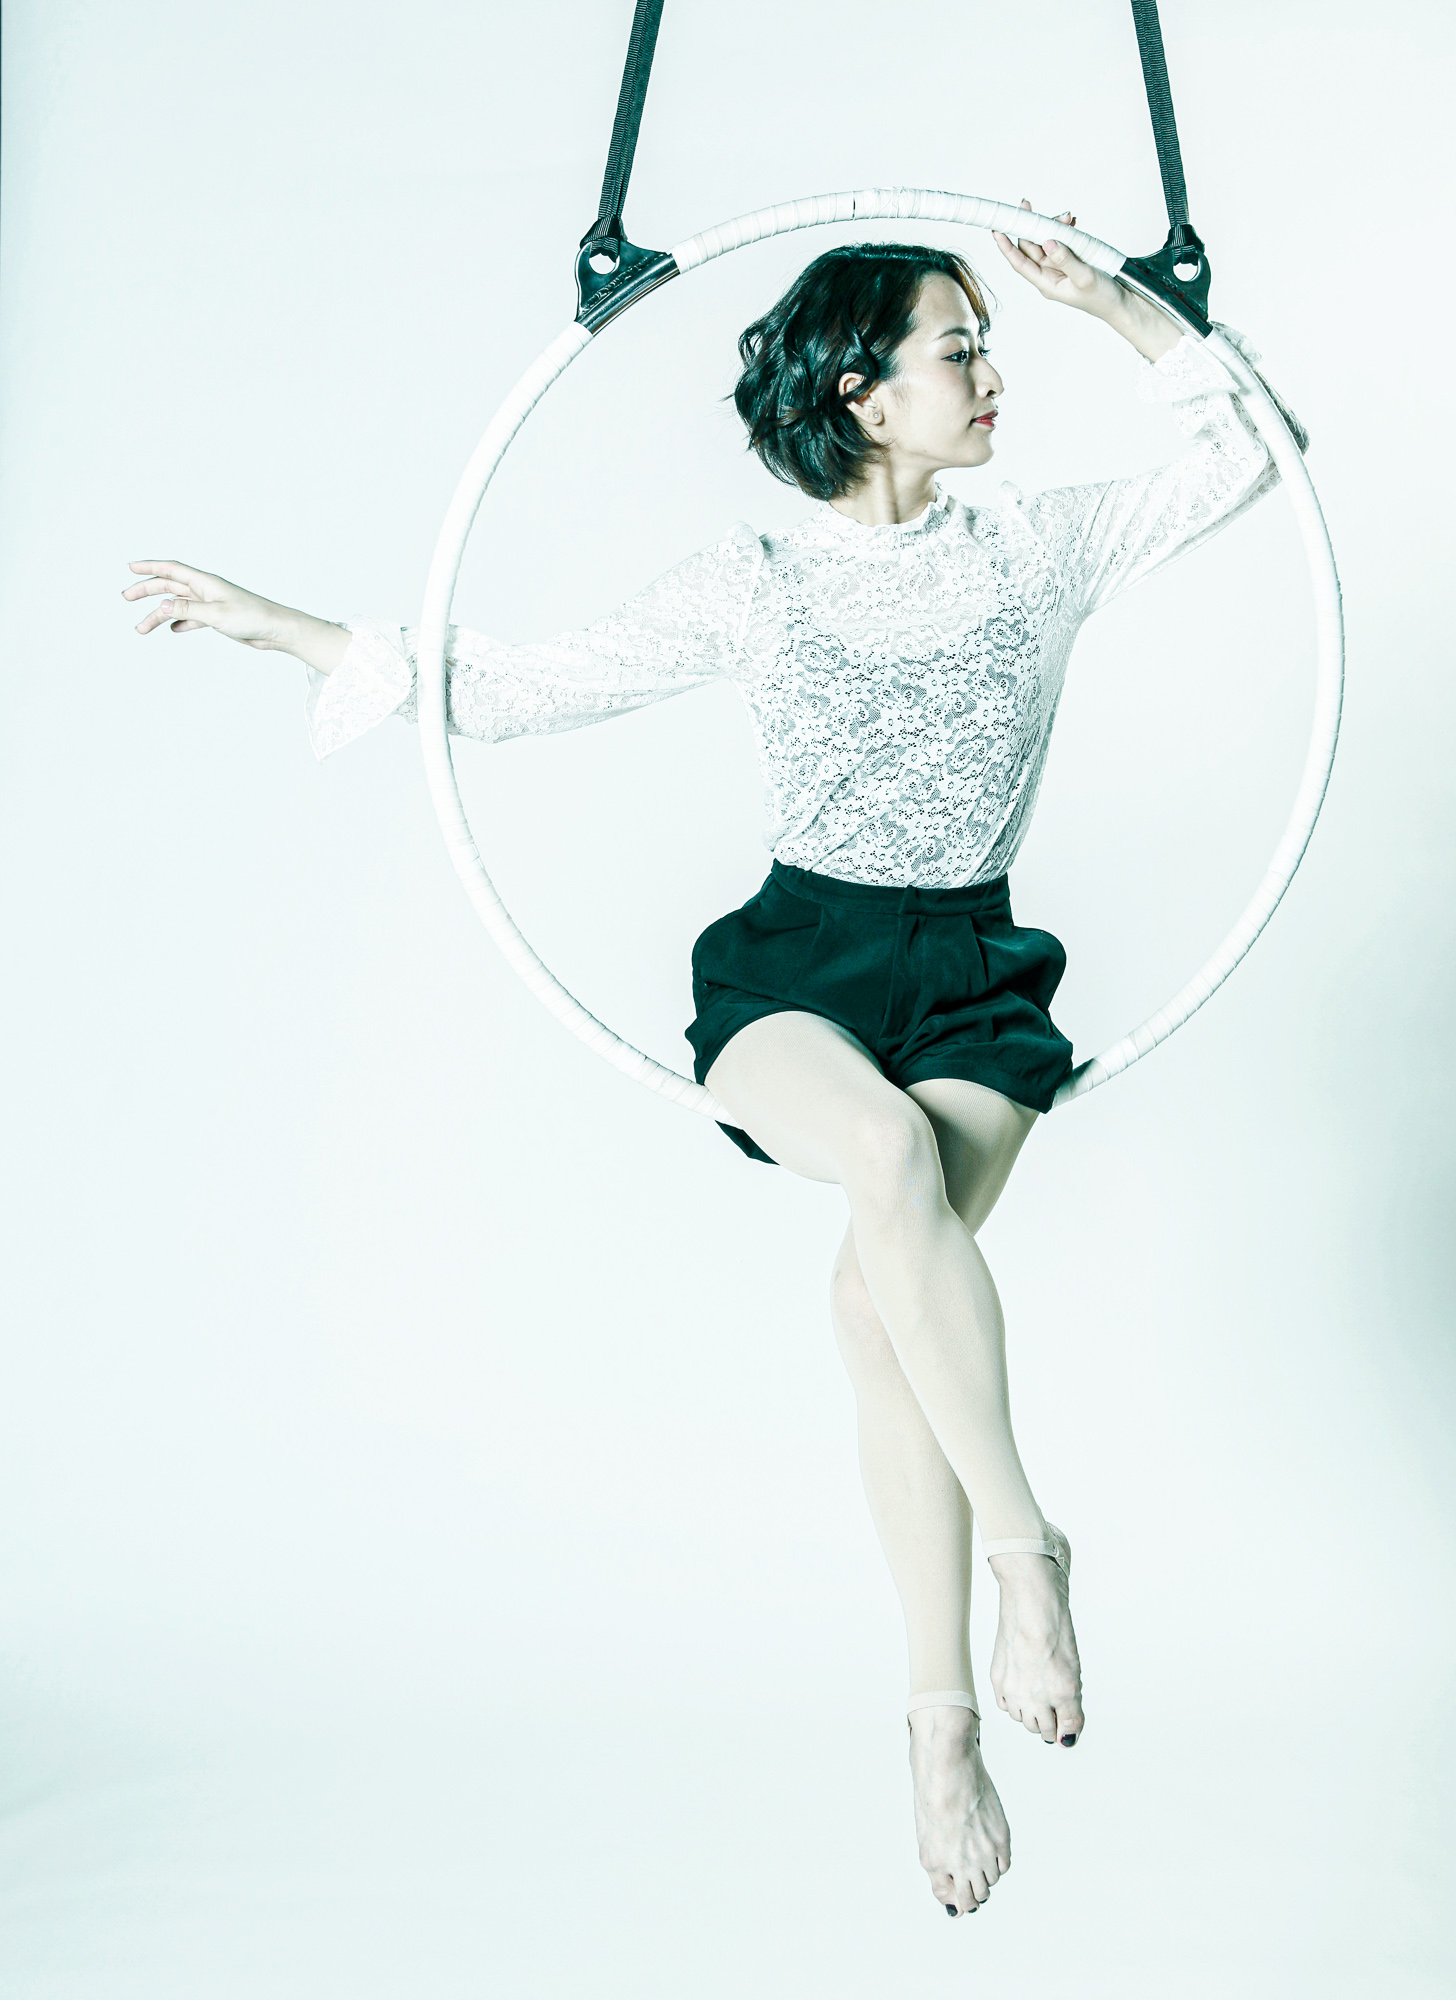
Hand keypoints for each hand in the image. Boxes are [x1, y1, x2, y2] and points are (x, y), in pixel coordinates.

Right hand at [123, 559, 293, 650]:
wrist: (275, 631)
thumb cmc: (251, 618)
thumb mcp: (216, 614)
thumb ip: (188, 610)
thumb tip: (161, 606)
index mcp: (204, 582)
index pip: (171, 569)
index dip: (149, 566)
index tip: (129, 567)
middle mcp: (205, 590)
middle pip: (169, 586)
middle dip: (146, 590)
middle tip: (126, 597)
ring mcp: (210, 604)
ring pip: (177, 606)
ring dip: (158, 615)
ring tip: (141, 629)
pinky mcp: (217, 619)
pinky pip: (191, 619)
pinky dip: (180, 623)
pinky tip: (172, 630)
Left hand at [992, 200, 1117, 316]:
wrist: (1121, 301)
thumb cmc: (1102, 298)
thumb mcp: (1084, 278)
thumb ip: (1066, 260)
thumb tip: (1048, 242)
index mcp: (1046, 283)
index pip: (1020, 263)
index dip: (1006, 246)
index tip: (996, 230)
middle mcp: (1049, 273)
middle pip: (1030, 246)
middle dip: (1031, 226)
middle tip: (1029, 206)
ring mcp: (1059, 265)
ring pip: (1046, 239)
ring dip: (1052, 225)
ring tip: (1067, 217)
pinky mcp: (1070, 258)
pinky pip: (1061, 239)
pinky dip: (1065, 228)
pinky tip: (1072, 222)